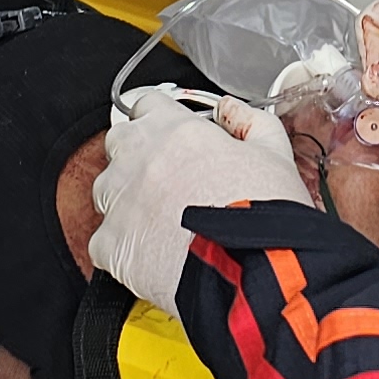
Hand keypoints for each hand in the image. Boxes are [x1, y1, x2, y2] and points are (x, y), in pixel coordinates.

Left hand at [92, 88, 306, 310]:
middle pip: (119, 142)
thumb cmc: (264, 216)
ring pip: (106, 189)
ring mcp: (119, 201)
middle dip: (138, 155)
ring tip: (164, 221)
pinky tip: (153, 253)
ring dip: (128, 198)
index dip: (162, 120)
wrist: (252, 273)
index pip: (148, 105)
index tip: (171, 135)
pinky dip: (123, 246)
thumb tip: (232, 109)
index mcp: (175, 131)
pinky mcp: (110, 244)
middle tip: (170, 179)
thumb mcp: (275, 154)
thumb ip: (250, 122)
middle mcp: (139, 159)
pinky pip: (103, 239)